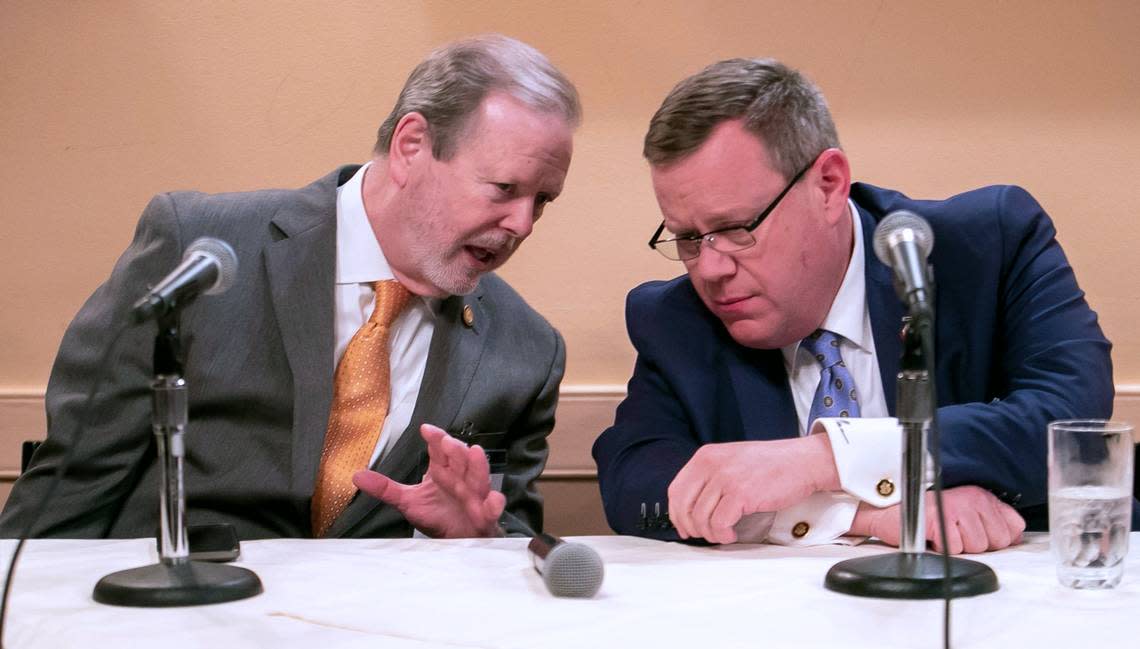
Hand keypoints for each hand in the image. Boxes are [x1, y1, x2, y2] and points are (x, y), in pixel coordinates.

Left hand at [352, 423, 504, 537]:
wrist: (460, 541)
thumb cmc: (438, 516)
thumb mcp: (408, 501)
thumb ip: (386, 488)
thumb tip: (356, 475)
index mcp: (443, 471)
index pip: (440, 450)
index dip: (435, 439)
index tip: (426, 430)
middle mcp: (460, 480)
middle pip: (460, 460)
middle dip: (455, 450)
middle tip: (447, 442)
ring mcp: (474, 497)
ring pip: (478, 478)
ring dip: (477, 466)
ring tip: (476, 453)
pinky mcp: (484, 516)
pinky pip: (492, 509)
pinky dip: (494, 505)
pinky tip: (492, 500)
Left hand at [667, 435, 839, 543]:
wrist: (802, 461)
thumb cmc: (770, 465)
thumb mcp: (731, 460)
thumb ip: (710, 477)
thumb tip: (692, 508)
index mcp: (706, 456)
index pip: (676, 490)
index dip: (677, 514)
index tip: (684, 527)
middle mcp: (711, 465)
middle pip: (683, 506)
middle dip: (691, 528)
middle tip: (705, 535)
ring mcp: (725, 478)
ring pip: (700, 518)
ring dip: (710, 534)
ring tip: (724, 535)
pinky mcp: (741, 494)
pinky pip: (719, 524)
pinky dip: (723, 535)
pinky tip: (732, 534)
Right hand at [850, 485, 1024, 553]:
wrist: (889, 510)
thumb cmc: (925, 514)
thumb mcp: (964, 513)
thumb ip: (991, 523)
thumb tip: (1013, 539)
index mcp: (981, 496)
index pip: (1014, 527)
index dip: (997, 539)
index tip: (977, 534)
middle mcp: (973, 498)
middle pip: (998, 542)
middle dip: (977, 545)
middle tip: (955, 533)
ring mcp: (958, 507)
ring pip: (977, 547)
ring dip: (957, 548)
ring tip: (942, 533)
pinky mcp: (941, 519)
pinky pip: (954, 550)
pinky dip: (941, 549)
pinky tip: (932, 536)